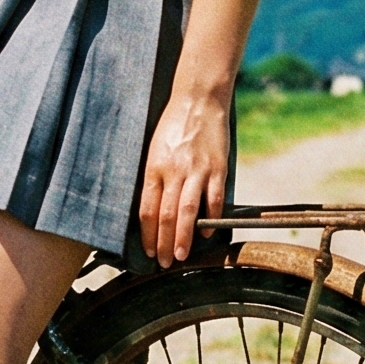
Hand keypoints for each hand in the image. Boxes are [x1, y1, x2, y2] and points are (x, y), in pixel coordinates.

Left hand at [139, 90, 230, 264]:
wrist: (198, 100)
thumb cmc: (173, 126)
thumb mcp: (154, 150)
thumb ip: (154, 178)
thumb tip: (153, 210)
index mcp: (154, 167)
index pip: (147, 210)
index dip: (147, 234)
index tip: (149, 251)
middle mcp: (174, 171)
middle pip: (166, 216)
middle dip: (164, 244)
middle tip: (165, 263)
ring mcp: (197, 170)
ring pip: (188, 212)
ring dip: (184, 238)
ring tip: (182, 256)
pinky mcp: (217, 167)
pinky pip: (214, 199)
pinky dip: (211, 219)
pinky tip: (207, 232)